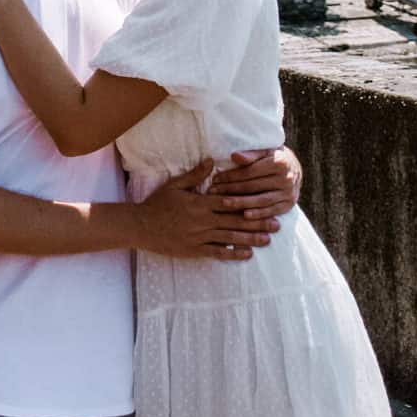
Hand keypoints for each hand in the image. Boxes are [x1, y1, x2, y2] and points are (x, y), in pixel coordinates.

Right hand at [132, 161, 277, 262]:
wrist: (141, 226)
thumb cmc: (158, 204)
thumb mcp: (175, 185)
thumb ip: (195, 175)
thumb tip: (212, 161)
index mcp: (201, 203)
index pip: (230, 202)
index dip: (249, 203)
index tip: (265, 202)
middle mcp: (203, 220)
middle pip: (235, 221)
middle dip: (257, 223)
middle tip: (276, 225)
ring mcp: (200, 237)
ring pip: (230, 238)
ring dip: (250, 239)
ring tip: (267, 239)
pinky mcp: (195, 250)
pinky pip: (217, 252)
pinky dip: (233, 254)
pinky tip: (247, 254)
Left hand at [209, 146, 300, 223]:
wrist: (295, 169)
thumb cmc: (273, 158)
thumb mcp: (265, 152)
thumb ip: (251, 154)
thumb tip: (234, 156)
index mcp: (279, 162)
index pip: (249, 172)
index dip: (231, 176)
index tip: (215, 179)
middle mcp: (286, 178)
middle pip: (253, 186)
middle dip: (231, 190)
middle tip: (213, 192)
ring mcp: (289, 193)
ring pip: (261, 200)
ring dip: (241, 203)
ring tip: (224, 204)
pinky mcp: (289, 204)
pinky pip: (271, 211)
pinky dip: (258, 215)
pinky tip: (244, 216)